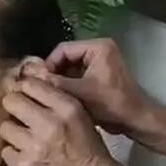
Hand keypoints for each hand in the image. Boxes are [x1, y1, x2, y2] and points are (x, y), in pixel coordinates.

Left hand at [0, 75, 128, 165]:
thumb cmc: (86, 142)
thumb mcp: (80, 112)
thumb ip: (56, 98)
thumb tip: (25, 85)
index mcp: (67, 107)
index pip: (31, 84)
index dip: (25, 88)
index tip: (25, 94)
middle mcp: (49, 123)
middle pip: (12, 101)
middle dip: (15, 105)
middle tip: (20, 113)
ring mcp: (35, 145)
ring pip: (5, 126)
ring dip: (14, 130)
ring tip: (25, 136)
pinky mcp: (24, 165)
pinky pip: (6, 150)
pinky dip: (14, 151)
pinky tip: (26, 152)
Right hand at [28, 39, 151, 135]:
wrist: (134, 118)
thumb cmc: (112, 104)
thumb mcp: (80, 93)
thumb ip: (55, 83)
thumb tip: (30, 77)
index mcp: (98, 46)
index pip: (63, 49)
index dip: (48, 65)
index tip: (36, 82)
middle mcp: (99, 49)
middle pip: (65, 57)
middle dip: (52, 73)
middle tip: (38, 90)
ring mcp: (99, 61)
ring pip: (69, 67)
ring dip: (58, 80)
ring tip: (45, 94)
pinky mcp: (98, 73)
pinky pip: (76, 75)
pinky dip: (67, 84)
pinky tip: (57, 98)